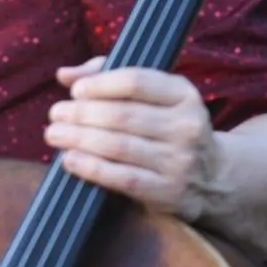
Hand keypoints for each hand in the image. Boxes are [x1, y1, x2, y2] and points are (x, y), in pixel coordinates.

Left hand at [44, 58, 227, 224]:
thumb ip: (107, 76)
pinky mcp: (169, 191)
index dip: (99, 84)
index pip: (136, 82)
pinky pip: (123, 178)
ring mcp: (180, 161)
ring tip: (54, 134)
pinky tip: (70, 159)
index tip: (75, 91)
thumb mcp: (151, 95)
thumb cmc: (165, 126)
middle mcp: (186, 126)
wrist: (211, 177)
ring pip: (118, 146)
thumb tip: (64, 75)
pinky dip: (91, 168)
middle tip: (55, 114)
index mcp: (184, 94)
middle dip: (80, 114)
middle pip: (122, 116)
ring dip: (78, 139)